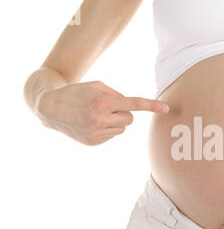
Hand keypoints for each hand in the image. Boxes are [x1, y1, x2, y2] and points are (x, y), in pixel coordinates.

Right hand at [36, 81, 169, 144]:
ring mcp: (96, 133)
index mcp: (102, 101)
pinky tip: (92, 124)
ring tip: (97, 115)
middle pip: (130, 118)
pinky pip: (113, 135)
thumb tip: (132, 109)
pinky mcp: (93, 142)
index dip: (151, 106)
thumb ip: (117, 95)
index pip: (132, 104)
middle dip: (123, 112)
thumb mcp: (97, 85)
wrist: (52, 108)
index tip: (166, 108)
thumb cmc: (79, 92)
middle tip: (107, 107)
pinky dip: (107, 129)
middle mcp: (99, 119)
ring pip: (122, 128)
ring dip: (115, 121)